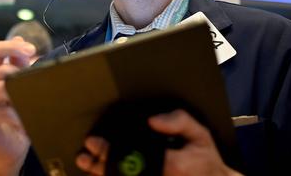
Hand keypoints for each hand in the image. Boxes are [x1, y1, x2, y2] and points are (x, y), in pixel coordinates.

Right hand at [0, 37, 38, 175]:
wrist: (13, 147)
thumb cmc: (19, 116)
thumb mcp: (23, 88)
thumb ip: (21, 66)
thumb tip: (22, 40)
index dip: (12, 46)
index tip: (32, 50)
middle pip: (1, 69)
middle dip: (22, 77)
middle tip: (39, 87)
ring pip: (0, 88)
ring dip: (21, 98)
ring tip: (36, 105)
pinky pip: (0, 111)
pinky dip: (17, 117)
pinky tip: (26, 123)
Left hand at [75, 109, 241, 175]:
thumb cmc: (205, 158)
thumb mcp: (199, 134)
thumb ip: (178, 122)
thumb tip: (153, 120)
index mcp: (170, 164)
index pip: (132, 158)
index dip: (109, 150)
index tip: (93, 142)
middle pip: (123, 174)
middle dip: (100, 164)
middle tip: (85, 156)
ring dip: (103, 175)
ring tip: (87, 166)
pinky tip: (102, 175)